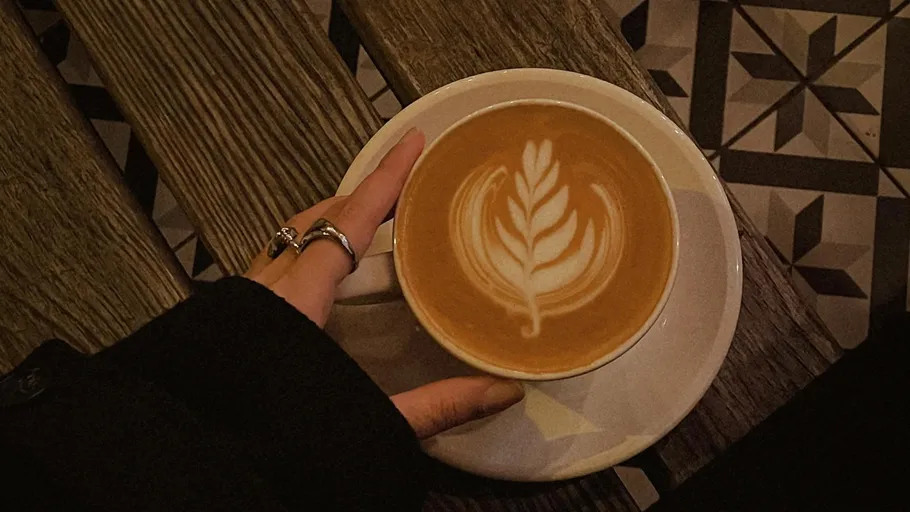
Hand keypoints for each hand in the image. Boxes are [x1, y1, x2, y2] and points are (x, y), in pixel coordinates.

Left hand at [245, 128, 524, 438]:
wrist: (199, 467)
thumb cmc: (275, 439)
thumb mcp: (366, 421)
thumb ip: (436, 406)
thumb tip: (503, 392)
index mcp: (299, 301)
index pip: (350, 222)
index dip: (386, 180)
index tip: (413, 143)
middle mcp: (265, 289)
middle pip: (316, 220)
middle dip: (360, 195)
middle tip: (400, 184)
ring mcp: (242, 302)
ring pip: (288, 239)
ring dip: (328, 221)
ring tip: (364, 220)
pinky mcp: (231, 320)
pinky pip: (272, 264)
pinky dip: (303, 251)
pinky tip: (317, 274)